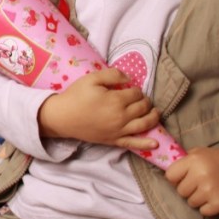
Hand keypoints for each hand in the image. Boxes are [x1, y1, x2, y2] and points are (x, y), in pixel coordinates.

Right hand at [37, 68, 159, 149]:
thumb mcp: (92, 78)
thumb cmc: (76, 96)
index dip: (136, 89)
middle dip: (145, 101)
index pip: (136, 93)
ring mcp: (119, 130)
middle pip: (143, 107)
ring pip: (144, 124)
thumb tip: (129, 78)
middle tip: (141, 98)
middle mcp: (121, 116)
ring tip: (155, 112)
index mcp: (116, 100)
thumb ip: (112, 74)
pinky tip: (156, 143)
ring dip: (152, 117)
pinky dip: (146, 143)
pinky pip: (133, 143)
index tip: (131, 88)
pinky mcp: (114, 140)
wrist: (62, 117)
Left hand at [164, 147, 218, 216]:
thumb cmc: (218, 161)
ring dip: (198, 199)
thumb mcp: (200, 153)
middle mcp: (200, 175)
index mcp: (193, 161)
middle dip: (188, 189)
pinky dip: (207, 207)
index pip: (170, 176)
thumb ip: (184, 160)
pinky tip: (214, 198)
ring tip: (208, 191)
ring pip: (191, 202)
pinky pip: (203, 211)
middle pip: (180, 191)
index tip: (183, 178)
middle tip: (198, 185)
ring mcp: (209, 190)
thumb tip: (168, 170)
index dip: (175, 179)